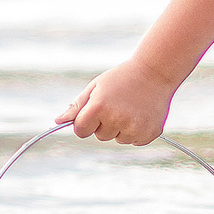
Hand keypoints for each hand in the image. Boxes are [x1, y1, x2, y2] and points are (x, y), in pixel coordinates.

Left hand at [58, 59, 177, 145]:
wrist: (155, 72)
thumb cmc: (121, 78)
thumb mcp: (96, 87)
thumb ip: (77, 106)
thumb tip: (58, 121)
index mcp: (98, 107)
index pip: (80, 131)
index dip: (85, 122)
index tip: (94, 112)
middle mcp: (116, 119)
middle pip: (100, 136)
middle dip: (104, 123)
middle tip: (117, 103)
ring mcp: (134, 128)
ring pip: (117, 139)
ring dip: (121, 128)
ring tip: (131, 107)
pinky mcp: (148, 134)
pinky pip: (134, 141)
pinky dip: (136, 131)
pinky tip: (141, 114)